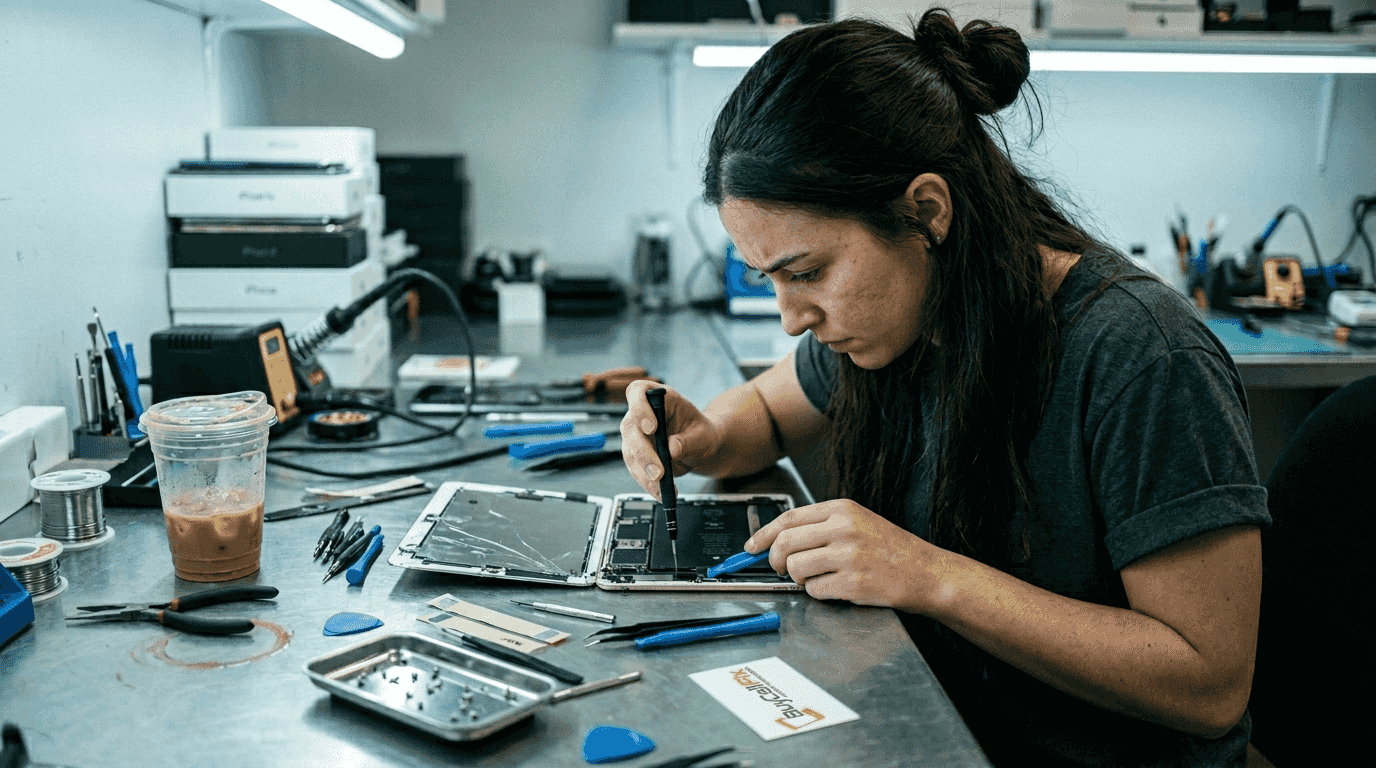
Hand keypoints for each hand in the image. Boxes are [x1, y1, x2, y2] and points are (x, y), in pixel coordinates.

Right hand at [620, 380, 723, 497]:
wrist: (699, 447)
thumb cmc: (700, 432)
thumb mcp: (702, 434)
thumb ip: (688, 440)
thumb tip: (672, 449)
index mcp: (659, 397)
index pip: (638, 391)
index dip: (640, 408)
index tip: (651, 427)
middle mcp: (641, 414)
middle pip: (630, 428)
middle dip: (644, 452)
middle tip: (659, 471)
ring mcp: (635, 435)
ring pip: (629, 452)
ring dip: (644, 472)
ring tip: (661, 486)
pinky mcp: (635, 454)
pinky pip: (635, 469)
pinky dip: (646, 482)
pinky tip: (659, 491)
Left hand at [746, 499, 939, 608]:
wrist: (925, 573)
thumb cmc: (891, 550)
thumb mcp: (858, 522)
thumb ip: (822, 526)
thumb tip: (780, 539)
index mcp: (842, 509)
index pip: (789, 518)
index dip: (763, 534)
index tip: (751, 547)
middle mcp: (844, 528)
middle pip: (785, 542)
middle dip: (774, 560)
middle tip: (780, 569)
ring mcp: (848, 555)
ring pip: (796, 567)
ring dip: (799, 579)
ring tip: (817, 578)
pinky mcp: (852, 582)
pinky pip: (814, 590)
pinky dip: (818, 593)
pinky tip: (835, 588)